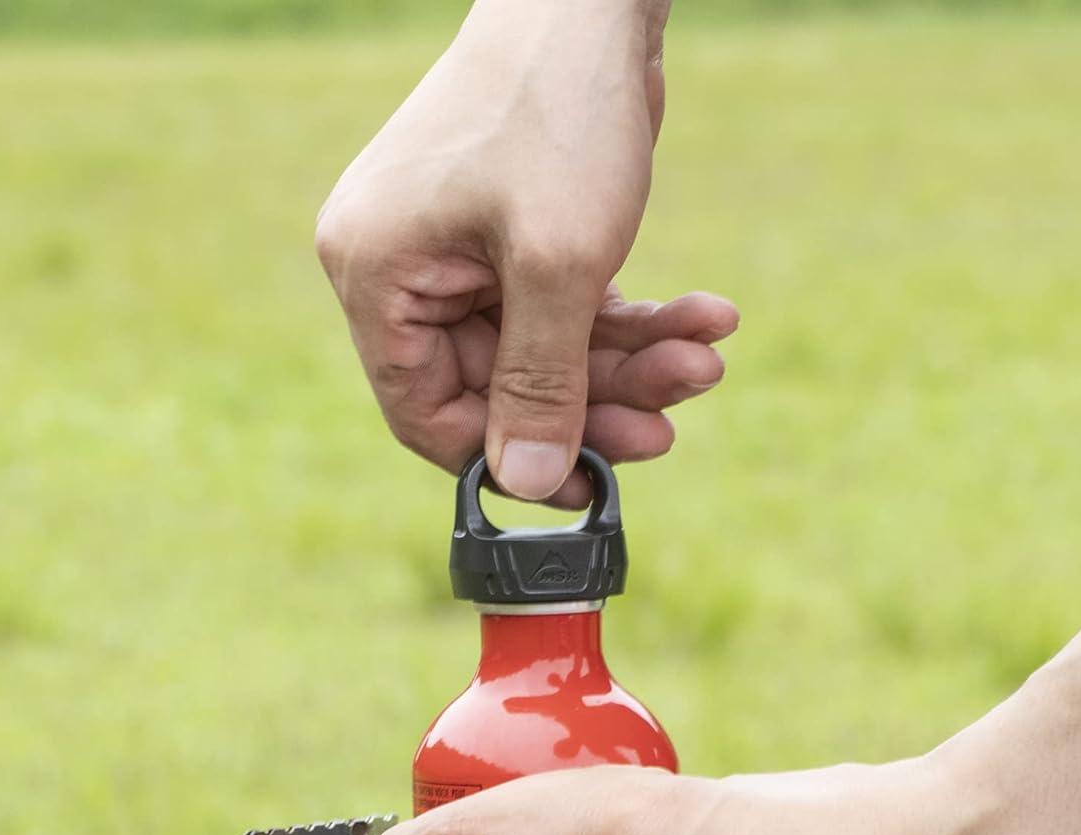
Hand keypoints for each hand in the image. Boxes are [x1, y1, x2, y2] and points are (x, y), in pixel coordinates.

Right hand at [315, 0, 738, 505]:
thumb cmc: (559, 106)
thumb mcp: (556, 264)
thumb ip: (541, 384)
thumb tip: (528, 481)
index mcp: (375, 275)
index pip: (427, 413)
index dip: (507, 456)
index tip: (585, 479)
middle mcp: (403, 269)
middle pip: (499, 387)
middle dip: (597, 400)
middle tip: (672, 420)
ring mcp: (456, 252)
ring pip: (545, 351)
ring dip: (630, 362)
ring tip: (705, 356)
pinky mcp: (508, 235)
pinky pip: (565, 307)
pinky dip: (630, 318)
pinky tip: (700, 317)